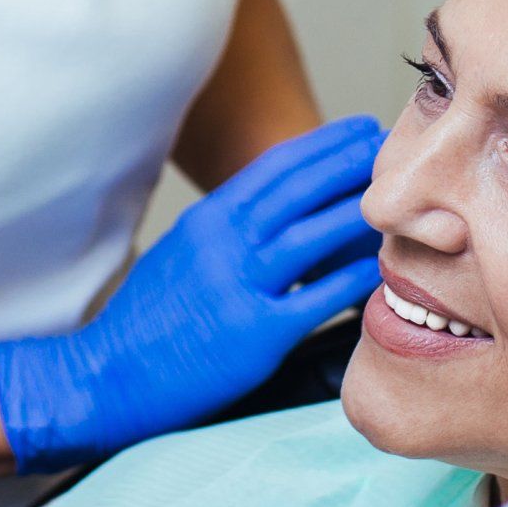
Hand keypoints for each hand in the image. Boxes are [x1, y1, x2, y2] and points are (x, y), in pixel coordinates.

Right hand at [0, 116, 385, 471]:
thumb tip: (280, 210)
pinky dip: (353, 278)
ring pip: (311, 236)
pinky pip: (316, 299)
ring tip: (401, 200)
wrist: (106, 377)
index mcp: (208, 221)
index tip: (361, 129)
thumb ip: (228, 229)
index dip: (324, 144)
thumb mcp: (183, 254)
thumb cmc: (149, 320)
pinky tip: (383, 269)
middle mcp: (222, 243)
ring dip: (360, 212)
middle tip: (396, 147)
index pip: (274, 168)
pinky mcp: (254, 333)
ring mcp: (237, 286)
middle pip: (298, 189)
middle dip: (352, 162)